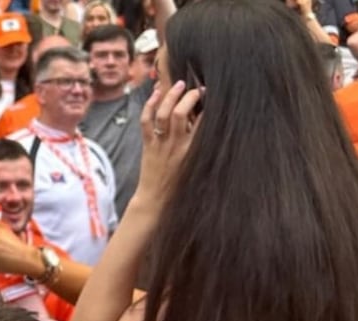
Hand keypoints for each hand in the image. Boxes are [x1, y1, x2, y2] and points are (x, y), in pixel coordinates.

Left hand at [134, 79, 203, 209]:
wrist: (155, 198)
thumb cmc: (177, 182)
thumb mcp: (195, 163)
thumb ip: (199, 143)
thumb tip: (203, 122)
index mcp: (191, 149)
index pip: (203, 121)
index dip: (208, 105)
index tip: (210, 97)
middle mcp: (176, 144)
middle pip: (181, 113)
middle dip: (189, 96)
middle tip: (196, 89)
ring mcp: (160, 143)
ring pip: (164, 114)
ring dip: (171, 96)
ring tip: (180, 85)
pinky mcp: (147, 144)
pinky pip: (146, 120)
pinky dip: (150, 105)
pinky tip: (156, 93)